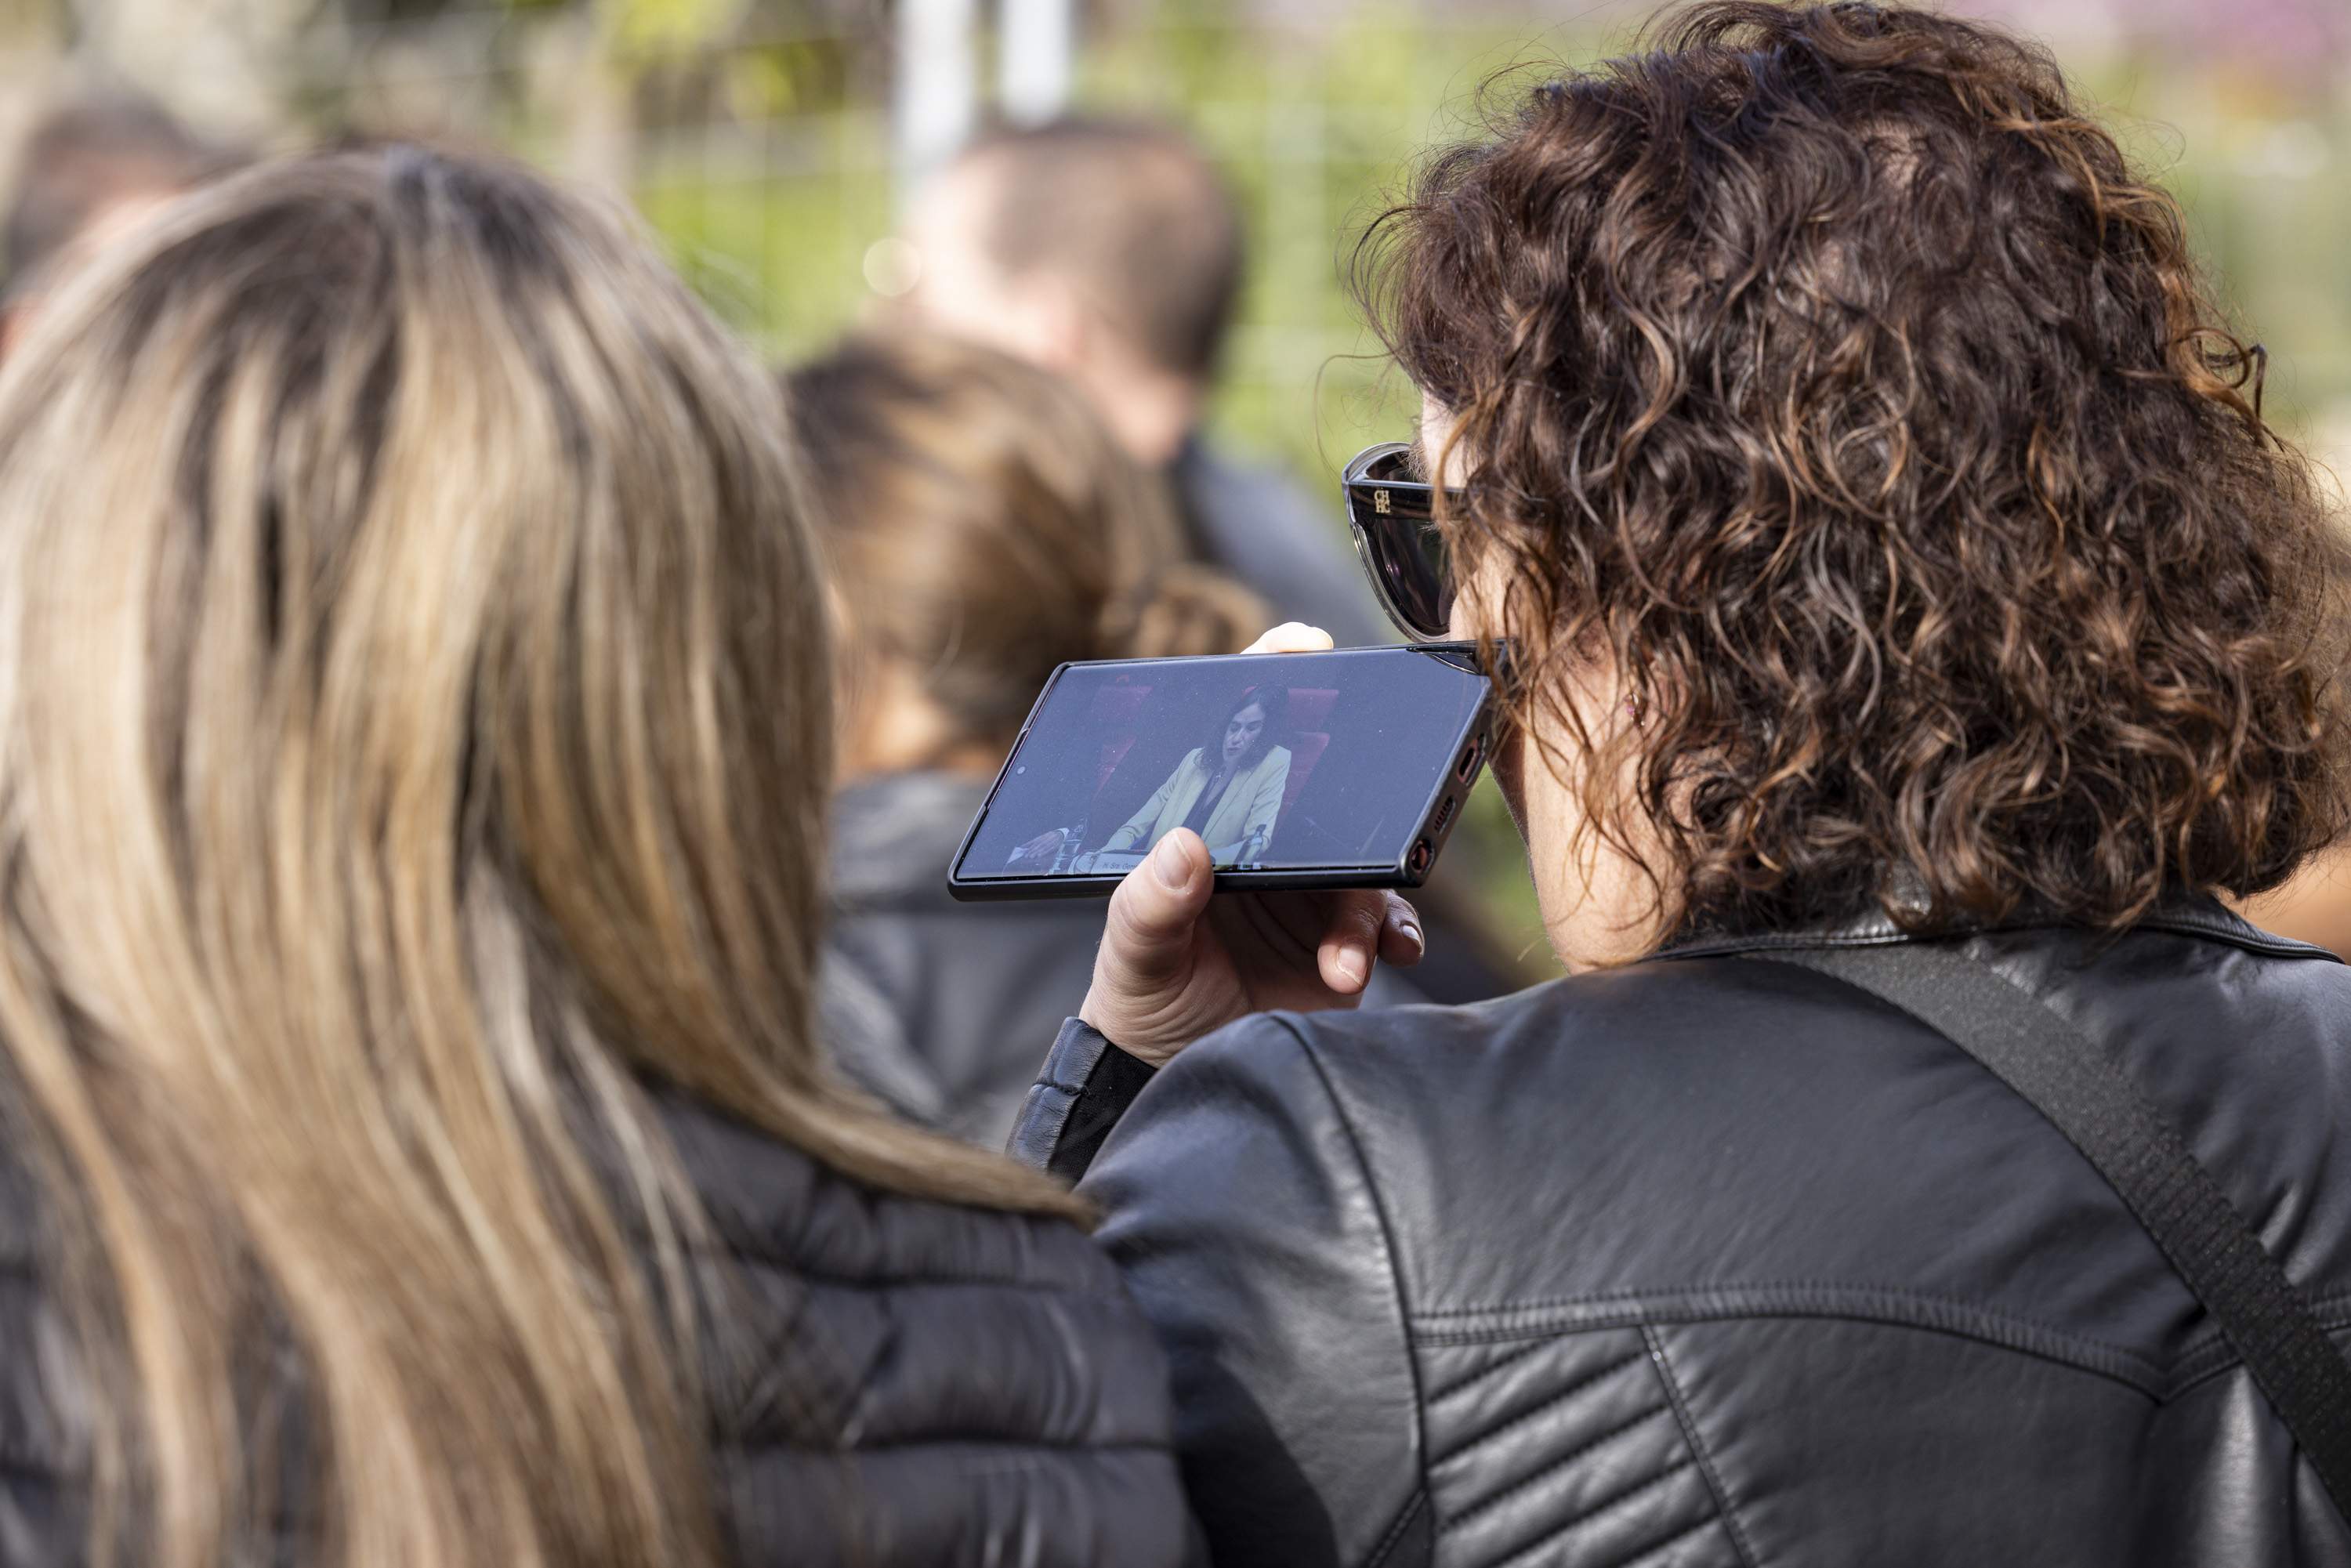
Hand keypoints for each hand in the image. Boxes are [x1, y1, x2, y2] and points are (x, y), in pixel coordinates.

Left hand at [1014, 827, 1065, 862]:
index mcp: (1041, 837)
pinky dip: (1043, 853)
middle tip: (1026, 855)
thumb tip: (1024, 846)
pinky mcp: (1053, 846)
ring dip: (1036, 852)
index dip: (1028, 845)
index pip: (1033, 841)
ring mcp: (1049, 843)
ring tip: (1031, 856)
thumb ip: (1033, 842)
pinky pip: (1047, 850)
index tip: (1023, 850)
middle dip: (1031, 850)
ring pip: (1041, 848)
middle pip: (1036, 845)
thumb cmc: (1049, 837)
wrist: (1060, 834)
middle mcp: (1045, 839)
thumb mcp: (1042, 837)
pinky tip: (1039, 855)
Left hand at [1078, 619, 1419, 1066]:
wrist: (1177, 1077)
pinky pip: (1387, 922)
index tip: (1302, 646)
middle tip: (1391, 782)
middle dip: (1360, 783)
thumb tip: (1182, 848)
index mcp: (1210, 825)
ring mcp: (1312, 889)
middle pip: (1323, 789)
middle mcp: (1267, 846)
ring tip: (1343, 958)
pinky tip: (1367, 964)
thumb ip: (1148, 905)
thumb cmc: (1143, 998)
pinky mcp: (1344, 939)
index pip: (1238, 740)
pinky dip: (1387, 938)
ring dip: (1362, 908)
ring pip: (1366, 862)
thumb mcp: (1133, 955)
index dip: (1272, 678)